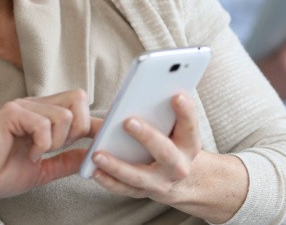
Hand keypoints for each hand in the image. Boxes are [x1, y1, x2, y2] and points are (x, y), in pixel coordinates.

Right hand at [0, 89, 100, 198]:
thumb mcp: (42, 169)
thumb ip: (65, 160)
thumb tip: (90, 155)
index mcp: (43, 114)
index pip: (79, 105)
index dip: (95, 121)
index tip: (104, 138)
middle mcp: (35, 104)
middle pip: (79, 98)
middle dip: (78, 128)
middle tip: (58, 148)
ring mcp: (23, 106)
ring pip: (65, 115)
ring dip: (56, 141)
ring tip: (38, 153)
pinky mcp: (12, 113)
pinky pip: (44, 124)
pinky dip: (42, 145)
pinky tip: (29, 153)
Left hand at [87, 93, 247, 222]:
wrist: (178, 178)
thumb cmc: (167, 139)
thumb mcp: (170, 126)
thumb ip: (151, 108)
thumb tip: (128, 93)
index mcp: (188, 142)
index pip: (190, 125)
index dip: (186, 111)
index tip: (177, 96)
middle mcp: (178, 165)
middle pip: (165, 152)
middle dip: (147, 136)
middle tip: (128, 121)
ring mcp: (161, 182)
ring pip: (139, 176)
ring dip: (117, 165)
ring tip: (97, 154)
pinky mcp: (144, 192)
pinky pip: (124, 189)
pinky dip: (109, 181)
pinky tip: (95, 171)